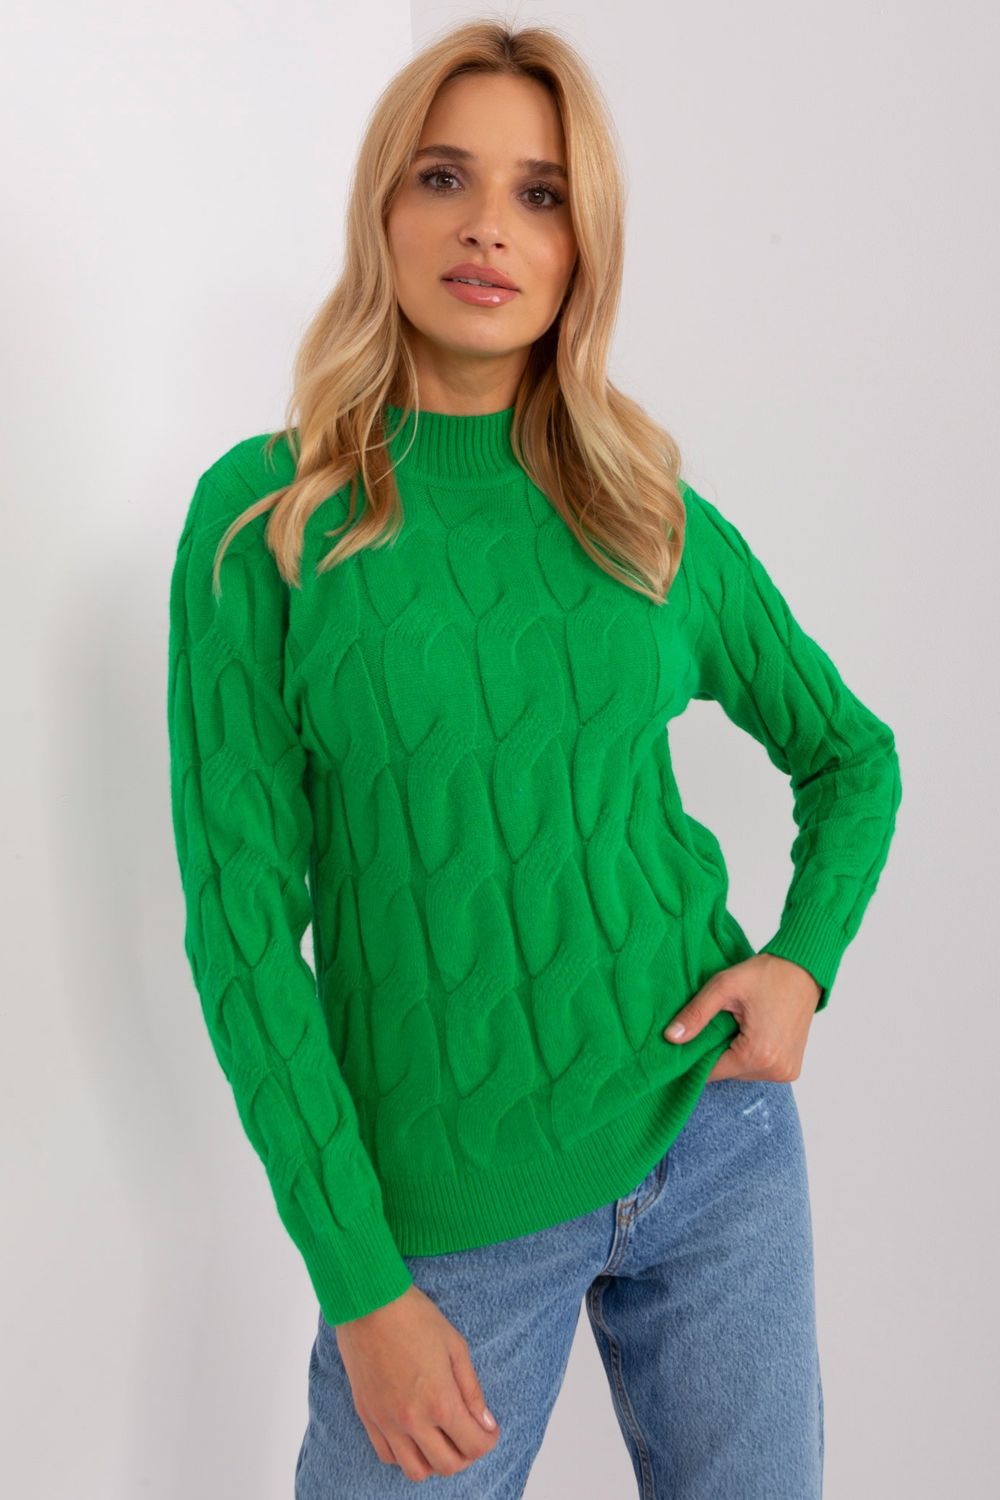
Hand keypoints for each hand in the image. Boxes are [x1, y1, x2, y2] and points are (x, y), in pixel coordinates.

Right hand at [335, 1283, 499, 1480]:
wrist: (368, 1303)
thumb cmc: (414, 1317)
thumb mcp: (455, 1346)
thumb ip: (472, 1389)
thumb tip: (485, 1423)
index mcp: (439, 1400)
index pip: (473, 1445)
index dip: (488, 1441)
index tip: (490, 1431)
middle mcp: (412, 1419)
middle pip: (447, 1466)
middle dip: (466, 1455)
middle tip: (470, 1435)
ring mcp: (386, 1421)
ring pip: (415, 1470)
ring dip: (435, 1462)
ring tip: (442, 1439)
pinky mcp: (367, 1416)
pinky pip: (387, 1456)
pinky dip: (405, 1455)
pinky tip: (414, 1435)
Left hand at [662, 953, 822, 1081]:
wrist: (803, 969)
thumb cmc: (766, 974)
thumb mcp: (724, 987)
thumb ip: (695, 1014)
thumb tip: (670, 1038)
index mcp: (758, 1054)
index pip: (711, 1072)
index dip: (696, 1055)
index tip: (693, 1035)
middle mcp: (775, 1070)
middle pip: (727, 1072)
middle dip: (717, 1051)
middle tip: (720, 1022)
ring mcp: (786, 1072)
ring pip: (742, 1072)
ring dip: (734, 1053)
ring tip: (738, 1024)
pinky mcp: (791, 1069)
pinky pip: (758, 1069)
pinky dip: (750, 1054)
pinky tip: (751, 1031)